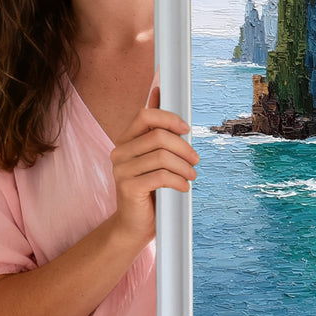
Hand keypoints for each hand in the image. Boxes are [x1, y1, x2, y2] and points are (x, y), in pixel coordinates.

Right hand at [110, 87, 198, 244]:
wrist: (133, 225)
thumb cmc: (148, 190)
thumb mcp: (154, 158)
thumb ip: (156, 131)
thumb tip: (158, 91)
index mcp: (126, 141)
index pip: (145, 115)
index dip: (169, 118)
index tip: (186, 129)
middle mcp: (119, 152)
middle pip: (158, 136)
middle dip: (183, 147)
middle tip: (195, 160)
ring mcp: (121, 170)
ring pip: (162, 157)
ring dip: (184, 166)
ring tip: (191, 176)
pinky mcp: (128, 187)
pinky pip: (161, 176)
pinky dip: (178, 181)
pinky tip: (183, 187)